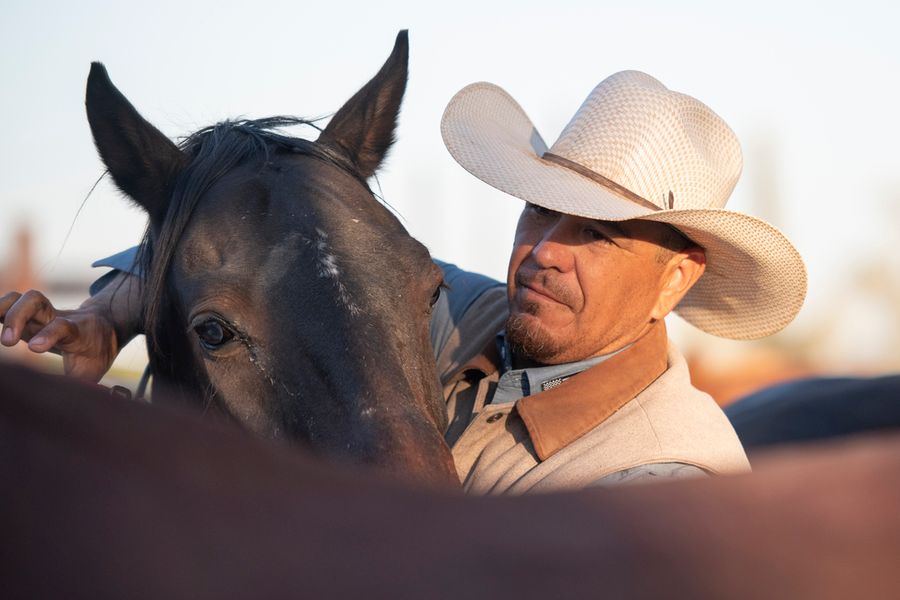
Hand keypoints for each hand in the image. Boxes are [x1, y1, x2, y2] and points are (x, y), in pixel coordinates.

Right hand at [1, 274, 141, 382]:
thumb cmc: (95, 354)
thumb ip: (78, 386)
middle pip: (36, 301)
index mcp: (76, 331)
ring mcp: (41, 314)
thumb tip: (62, 406)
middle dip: (17, 316)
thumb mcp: (92, 371)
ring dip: (1, 308)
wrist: (103, 327)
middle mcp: (56, 317)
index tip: (34, 348)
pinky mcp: (28, 314)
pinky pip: (8, 304)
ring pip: (21, 298)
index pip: (63, 327)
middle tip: (7, 342)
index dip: (49, 334)